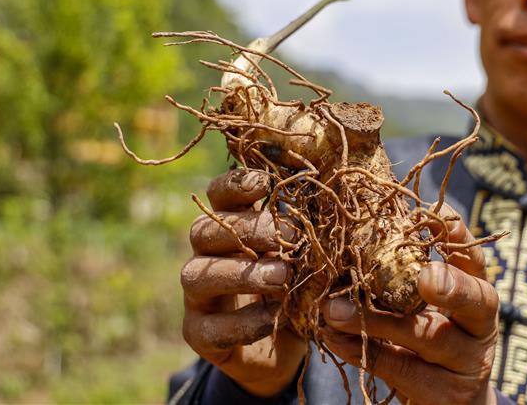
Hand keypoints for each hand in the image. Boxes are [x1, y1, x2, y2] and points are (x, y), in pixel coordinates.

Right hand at [181, 168, 306, 397]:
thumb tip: (329, 208)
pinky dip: (244, 322)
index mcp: (230, 226)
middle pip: (205, 230)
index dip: (235, 185)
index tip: (265, 183)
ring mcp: (197, 296)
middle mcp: (205, 255)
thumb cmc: (298, 285)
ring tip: (283, 277)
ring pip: (198, 275)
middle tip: (293, 237)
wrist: (286, 344)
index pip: (219, 195)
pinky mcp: (199, 333)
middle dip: (248, 230)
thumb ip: (306, 235)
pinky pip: (211, 327)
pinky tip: (274, 317)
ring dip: (243, 274)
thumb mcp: (306, 256)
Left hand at [321, 204, 498, 404]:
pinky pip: (398, 369)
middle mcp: (480, 326)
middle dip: (451, 285)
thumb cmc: (431, 340)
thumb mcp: (429, 307)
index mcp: (478, 293)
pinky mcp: (441, 396)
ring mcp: (465, 364)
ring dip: (377, 321)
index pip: (475, 260)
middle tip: (425, 276)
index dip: (459, 237)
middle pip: (475, 301)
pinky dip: (362, 350)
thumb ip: (406, 275)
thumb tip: (357, 230)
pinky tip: (334, 338)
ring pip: (427, 337)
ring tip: (335, 310)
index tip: (436, 214)